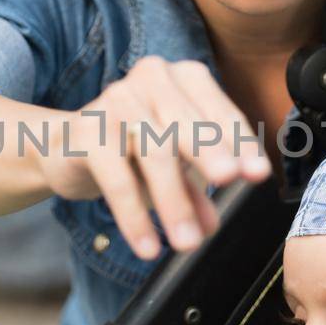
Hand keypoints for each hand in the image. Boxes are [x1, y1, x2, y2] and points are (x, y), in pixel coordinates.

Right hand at [37, 57, 270, 258]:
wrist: (67, 146)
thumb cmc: (133, 148)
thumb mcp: (175, 165)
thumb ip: (196, 187)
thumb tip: (211, 225)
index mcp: (185, 78)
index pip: (220, 113)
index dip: (241, 144)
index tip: (258, 174)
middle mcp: (152, 78)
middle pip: (187, 124)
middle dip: (210, 156)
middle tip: (228, 184)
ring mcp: (116, 100)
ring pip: (154, 153)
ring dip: (173, 201)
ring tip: (187, 242)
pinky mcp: (87, 130)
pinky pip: (117, 179)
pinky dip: (134, 217)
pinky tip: (147, 246)